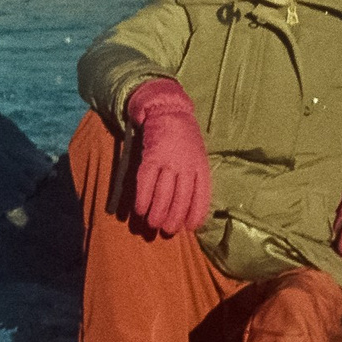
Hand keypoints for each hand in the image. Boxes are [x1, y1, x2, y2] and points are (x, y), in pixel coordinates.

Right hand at [124, 77, 210, 235]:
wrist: (168, 111)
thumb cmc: (184, 138)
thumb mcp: (198, 155)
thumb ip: (196, 178)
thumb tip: (191, 208)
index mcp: (201, 166)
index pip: (202, 196)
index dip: (195, 215)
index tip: (190, 228)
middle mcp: (187, 165)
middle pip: (181, 199)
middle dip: (173, 219)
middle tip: (166, 230)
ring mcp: (168, 161)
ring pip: (163, 194)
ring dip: (156, 213)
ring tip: (152, 225)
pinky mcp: (150, 156)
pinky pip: (145, 182)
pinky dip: (142, 199)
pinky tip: (139, 210)